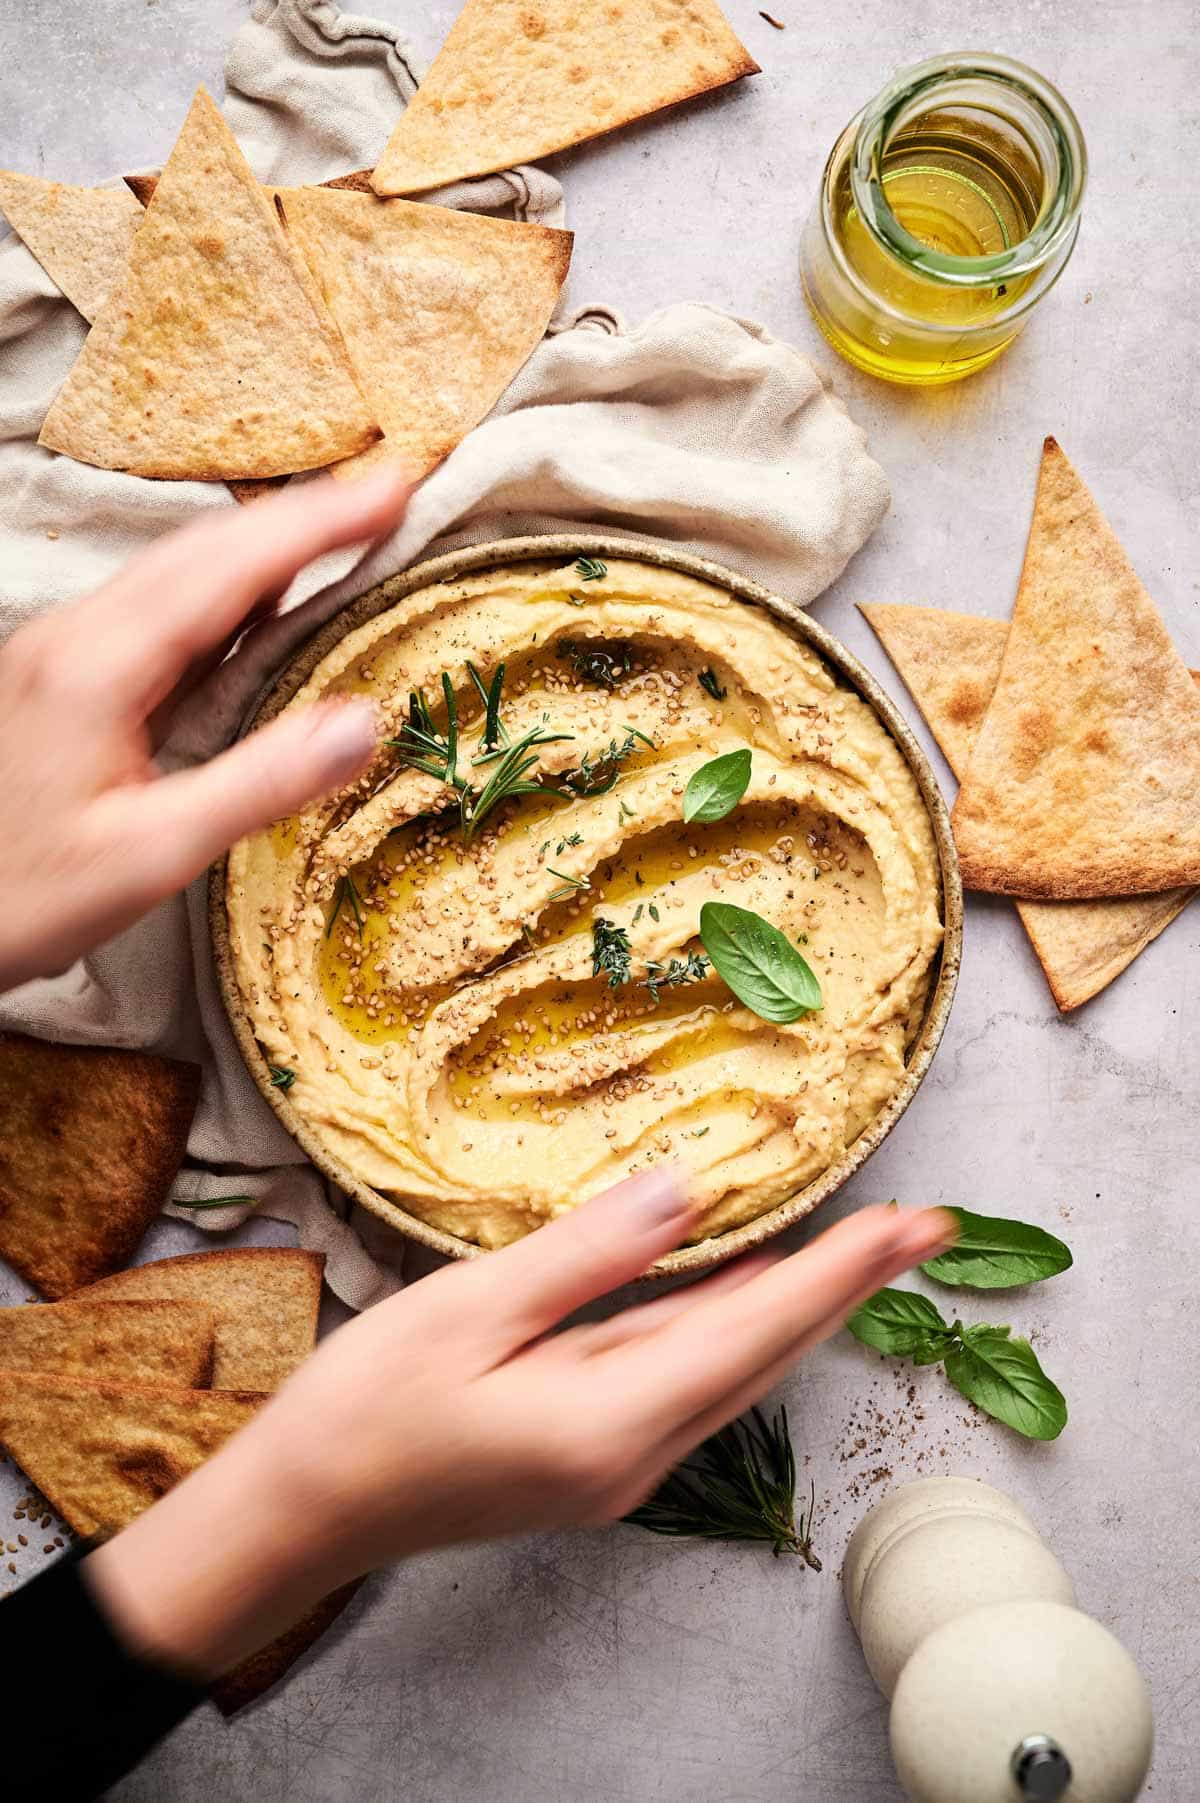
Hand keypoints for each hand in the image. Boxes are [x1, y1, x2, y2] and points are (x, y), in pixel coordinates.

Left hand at [0, 466, 408, 991]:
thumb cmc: (26, 896)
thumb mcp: (154, 854)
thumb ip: (261, 783)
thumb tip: (364, 723)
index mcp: (98, 667)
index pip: (228, 569)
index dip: (316, 523)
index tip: (393, 488)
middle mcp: (74, 637)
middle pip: (202, 549)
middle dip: (301, 515)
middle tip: (388, 497)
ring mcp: (62, 650)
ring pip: (177, 568)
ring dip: (263, 542)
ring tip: (344, 530)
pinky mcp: (62, 673)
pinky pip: (157, 604)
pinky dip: (226, 584)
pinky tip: (261, 597)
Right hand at [86, 1171, 953, 1678]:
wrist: (303, 1511)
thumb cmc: (369, 1410)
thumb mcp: (473, 1311)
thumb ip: (588, 1255)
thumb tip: (684, 1195)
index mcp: (611, 1421)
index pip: (757, 1329)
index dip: (842, 1272)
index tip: (912, 1226)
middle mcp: (633, 1457)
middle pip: (765, 1355)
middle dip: (848, 1286)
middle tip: (923, 1228)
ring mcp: (613, 1464)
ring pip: (731, 1369)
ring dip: (798, 1304)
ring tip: (862, 1247)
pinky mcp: (587, 1455)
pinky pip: (684, 1380)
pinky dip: (730, 1326)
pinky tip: (749, 1288)